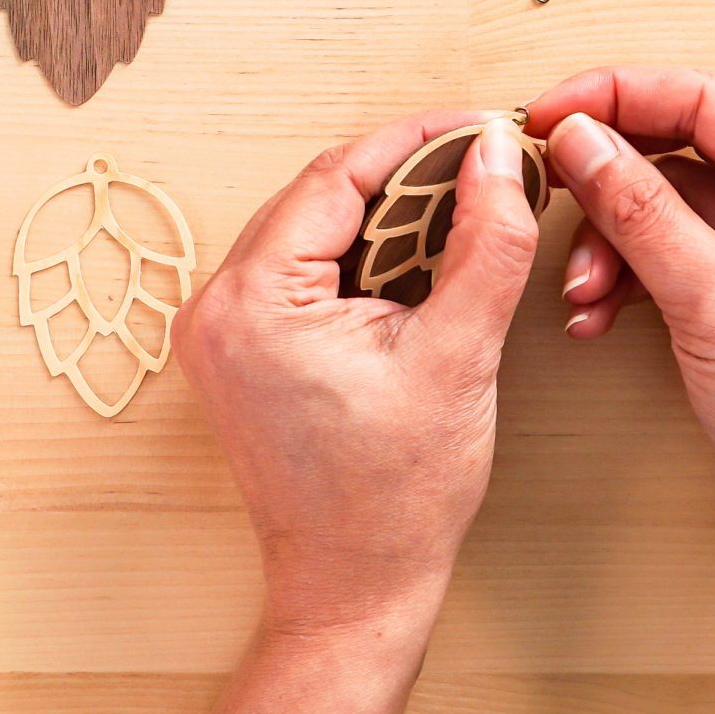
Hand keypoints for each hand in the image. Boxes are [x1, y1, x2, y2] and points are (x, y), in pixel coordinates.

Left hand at [171, 110, 538, 713]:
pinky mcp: (239, 350)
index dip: (419, 139)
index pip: (338, 173)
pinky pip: (301, 268)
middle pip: (320, 194)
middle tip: (483, 164)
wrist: (355, 586)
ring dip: (384, 212)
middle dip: (405, 173)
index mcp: (254, 301)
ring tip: (461, 208)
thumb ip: (485, 245)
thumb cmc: (396, 496)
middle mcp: (216, 307)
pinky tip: (415, 258)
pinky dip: (359, 253)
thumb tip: (497, 159)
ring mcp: (219, 331)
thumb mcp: (458, 357)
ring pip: (312, 227)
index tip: (481, 127)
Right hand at [526, 67, 714, 540]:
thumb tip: (583, 139)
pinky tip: (600, 313)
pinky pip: (678, 257)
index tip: (547, 113)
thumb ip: (640, 208)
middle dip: (609, 188)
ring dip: (613, 245)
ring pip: (670, 210)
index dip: (616, 98)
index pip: (707, 100)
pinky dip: (633, 279)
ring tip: (584, 292)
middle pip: (683, 153)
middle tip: (549, 195)